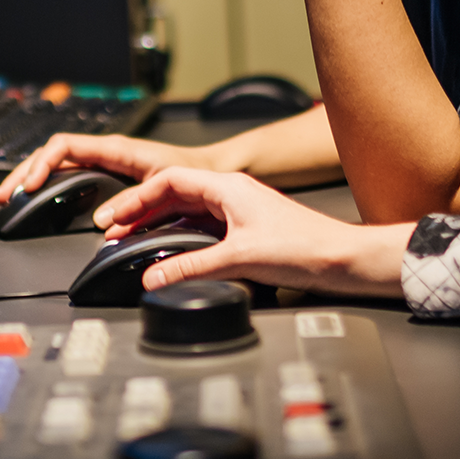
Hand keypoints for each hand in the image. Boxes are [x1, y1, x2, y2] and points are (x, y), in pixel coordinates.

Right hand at [0, 134, 205, 205]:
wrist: (211, 172)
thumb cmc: (192, 173)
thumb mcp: (164, 188)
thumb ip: (134, 202)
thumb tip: (101, 220)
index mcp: (114, 148)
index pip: (63, 146)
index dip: (41, 164)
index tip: (29, 186)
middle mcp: (104, 152)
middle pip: (50, 155)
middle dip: (23, 172)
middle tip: (2, 194)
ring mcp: (103, 162)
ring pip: (55, 164)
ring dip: (30, 177)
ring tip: (10, 196)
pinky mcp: (106, 175)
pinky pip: (68, 174)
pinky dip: (47, 184)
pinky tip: (35, 197)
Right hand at [92, 166, 412, 297]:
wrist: (346, 261)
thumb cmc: (306, 249)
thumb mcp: (240, 259)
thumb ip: (191, 267)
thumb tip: (154, 278)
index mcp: (227, 186)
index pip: (168, 180)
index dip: (136, 199)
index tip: (115, 217)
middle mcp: (230, 192)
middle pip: (172, 193)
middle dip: (140, 211)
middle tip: (113, 230)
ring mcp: (238, 210)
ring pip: (185, 210)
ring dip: (157, 224)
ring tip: (132, 240)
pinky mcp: (245, 229)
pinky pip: (200, 226)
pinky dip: (178, 236)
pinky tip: (168, 251)